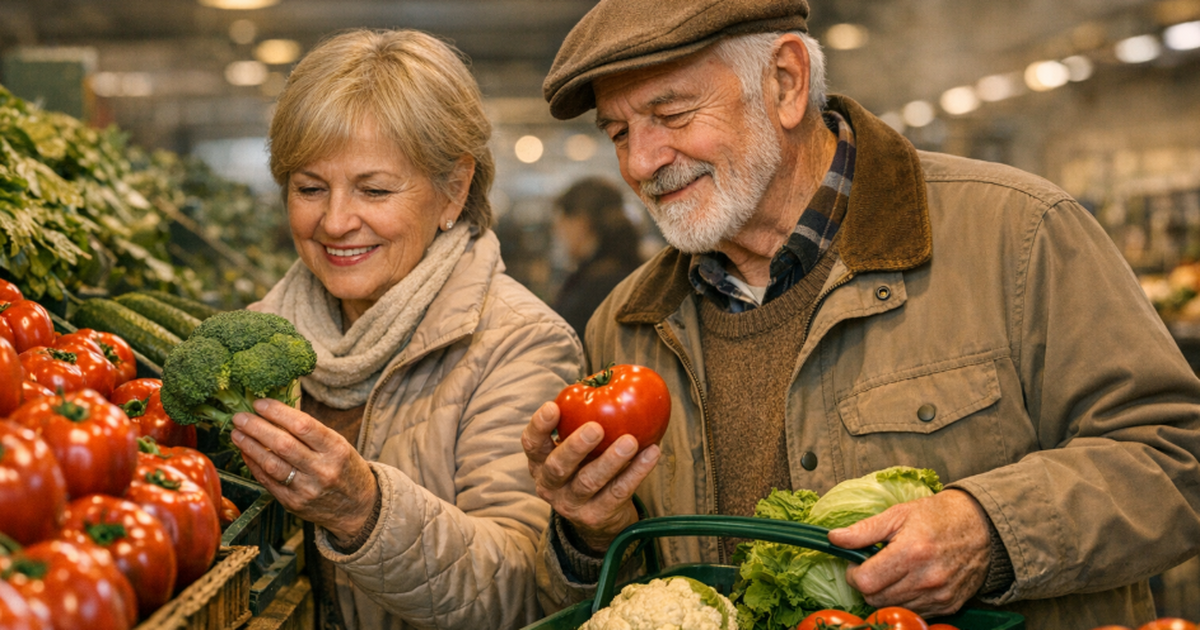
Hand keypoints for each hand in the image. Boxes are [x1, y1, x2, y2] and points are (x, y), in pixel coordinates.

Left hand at [230, 398, 377, 544]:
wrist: (357, 508)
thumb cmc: (345, 469)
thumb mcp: (338, 445)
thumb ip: (310, 432)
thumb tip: (275, 412)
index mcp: (336, 449)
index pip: (303, 426)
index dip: (278, 413)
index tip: (260, 404)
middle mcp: (322, 470)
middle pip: (283, 445)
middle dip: (257, 428)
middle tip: (240, 417)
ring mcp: (307, 489)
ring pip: (272, 464)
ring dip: (250, 446)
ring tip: (237, 433)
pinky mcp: (294, 503)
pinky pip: (268, 481)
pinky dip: (254, 465)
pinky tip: (246, 453)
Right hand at [521, 401, 659, 551]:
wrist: (598, 516)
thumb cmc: (586, 465)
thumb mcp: (575, 447)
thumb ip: (580, 420)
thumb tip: (607, 378)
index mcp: (539, 463)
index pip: (531, 444)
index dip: (539, 426)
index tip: (553, 407)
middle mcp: (550, 485)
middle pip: (558, 467)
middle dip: (576, 446)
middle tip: (596, 427)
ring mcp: (572, 505)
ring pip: (589, 482)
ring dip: (611, 460)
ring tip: (630, 441)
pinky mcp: (597, 517)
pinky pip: (618, 493)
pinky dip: (636, 472)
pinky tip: (651, 453)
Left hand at [827, 489, 990, 616]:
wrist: (982, 527)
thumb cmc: (939, 516)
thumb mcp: (898, 513)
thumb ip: (864, 529)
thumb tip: (834, 538)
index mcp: (911, 553)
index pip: (865, 581)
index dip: (853, 573)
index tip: (857, 562)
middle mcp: (926, 579)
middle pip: (875, 599)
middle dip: (867, 584)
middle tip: (874, 566)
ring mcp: (938, 596)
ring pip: (893, 608)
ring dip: (885, 593)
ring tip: (894, 571)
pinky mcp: (948, 605)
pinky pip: (914, 612)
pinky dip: (905, 600)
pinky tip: (910, 581)